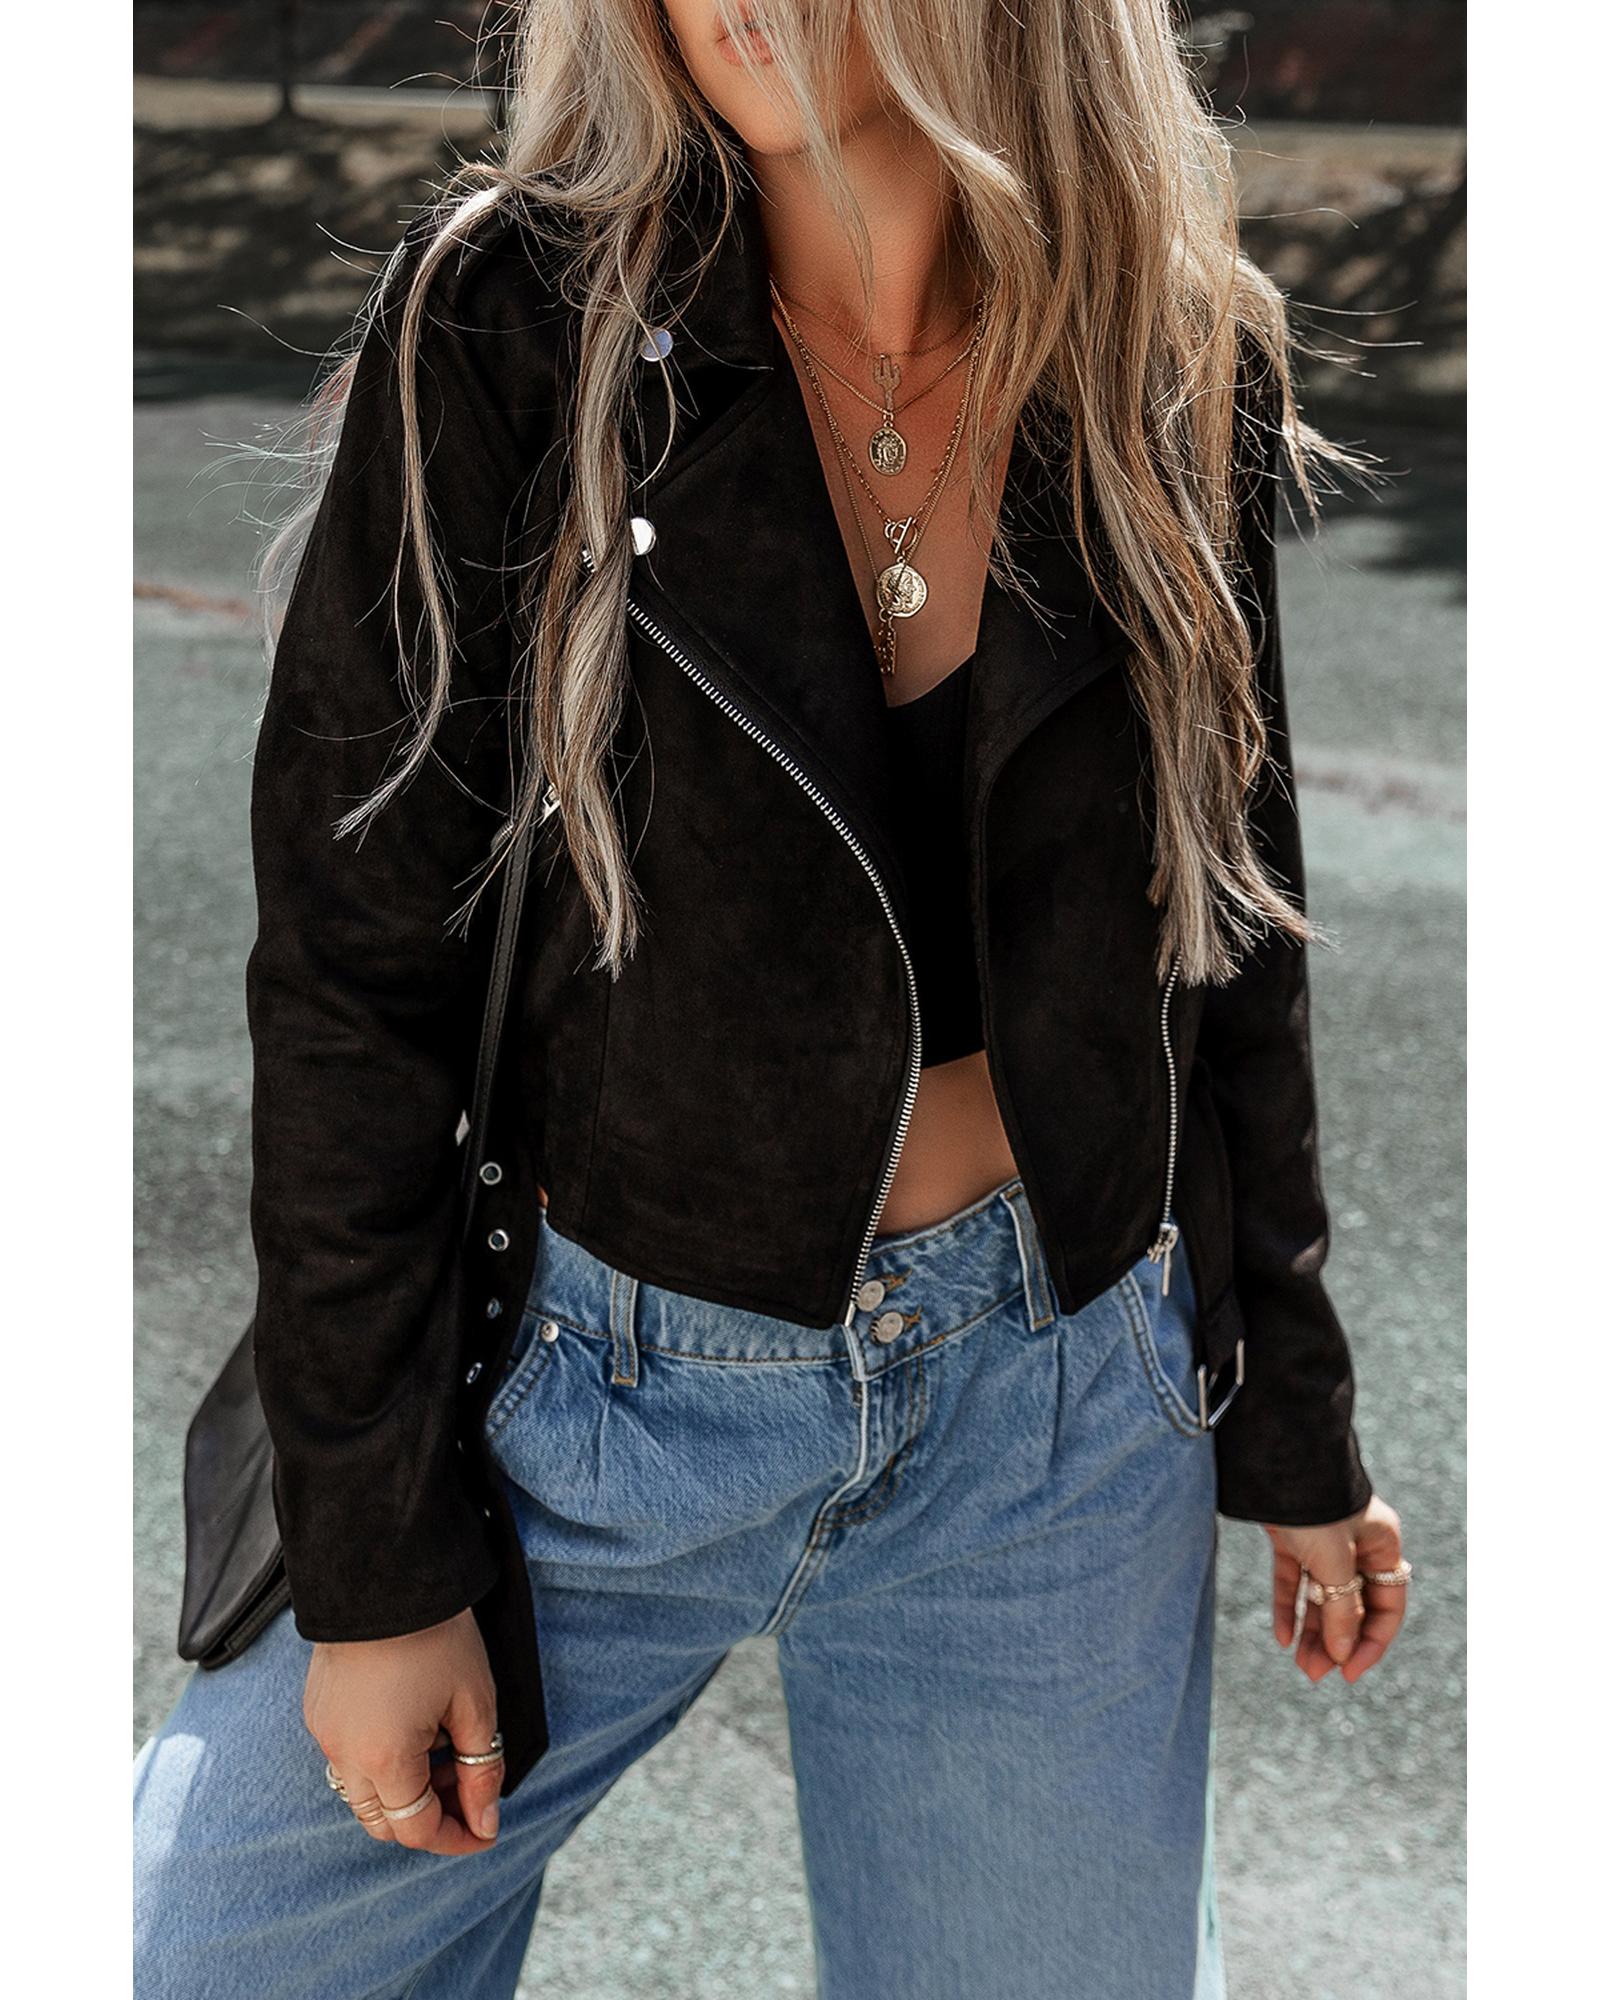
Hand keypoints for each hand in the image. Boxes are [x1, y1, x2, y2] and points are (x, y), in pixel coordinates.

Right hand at [305, 1609, 502, 1854]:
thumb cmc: (436, 1635)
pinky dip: (379, 1761)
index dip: (457, 1837)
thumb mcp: (474, 1702)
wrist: (384, 1575)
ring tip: (442, 1750)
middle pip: (384, 1821)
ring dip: (402, 1791)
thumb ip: (482, 1767)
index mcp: (384, 1760)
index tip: (487, 1830)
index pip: (418, 1830)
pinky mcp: (317, 1710)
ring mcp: (325, 1734)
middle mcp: (344, 1756)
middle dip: (428, 1817)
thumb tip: (486, 1819)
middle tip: (467, 1787)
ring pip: (361, 1794)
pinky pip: (345, 1758)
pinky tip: (412, 1724)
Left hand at [1265, 1494, 1407, 1684]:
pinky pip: (1293, 1580)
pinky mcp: (1291, 1537)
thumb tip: (1343, 1653)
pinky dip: (1289, 1607)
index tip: (1348, 1673)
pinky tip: (1281, 1637)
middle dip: (1335, 1641)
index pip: (1387, 1607)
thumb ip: (1342, 1609)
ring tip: (1300, 1665)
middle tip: (1314, 1673)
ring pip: (1322, 1596)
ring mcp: (1322, 1541)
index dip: (1370, 1643)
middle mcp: (1357, 1545)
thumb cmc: (1313, 1505)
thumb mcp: (1334, 1562)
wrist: (1272, 1459)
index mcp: (1382, 1545)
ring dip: (1313, 1631)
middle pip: (1352, 1605)